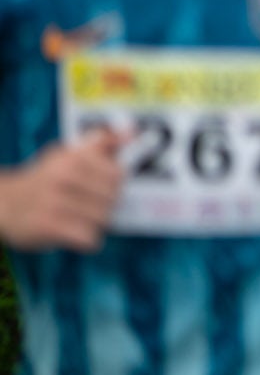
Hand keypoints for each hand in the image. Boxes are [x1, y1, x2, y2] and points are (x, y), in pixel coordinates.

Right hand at [0, 130, 124, 252]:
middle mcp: (62, 176)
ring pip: (102, 220)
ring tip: (74, 217)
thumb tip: (131, 133)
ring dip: (93, 224)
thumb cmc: (46, 180)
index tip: (98, 186)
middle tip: (83, 205)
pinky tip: (71, 232)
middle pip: (113, 199)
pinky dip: (85, 240)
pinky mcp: (47, 225)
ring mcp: (54, 201)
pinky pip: (89, 238)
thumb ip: (102, 144)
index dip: (113, 185)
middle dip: (104, 206)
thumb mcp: (69, 155)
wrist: (4, 204)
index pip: (117, 175)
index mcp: (71, 157)